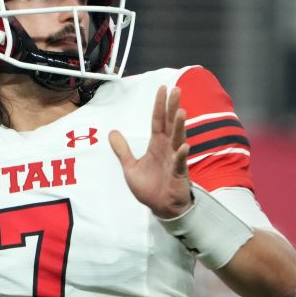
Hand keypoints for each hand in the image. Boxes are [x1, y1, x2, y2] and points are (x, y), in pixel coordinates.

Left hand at [109, 85, 190, 218]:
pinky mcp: (179, 174)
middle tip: (176, 90)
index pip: (158, 121)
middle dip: (173, 107)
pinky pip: (181, 163)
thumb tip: (112, 132)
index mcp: (157, 145)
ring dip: (180, 126)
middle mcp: (168, 148)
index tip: (163, 88)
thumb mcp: (130, 167)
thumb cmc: (150, 188)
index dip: (160, 105)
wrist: (161, 208)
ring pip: (178, 140)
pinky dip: (182, 155)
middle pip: (170, 124)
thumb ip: (122, 150)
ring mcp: (175, 160)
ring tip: (181, 111)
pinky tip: (184, 146)